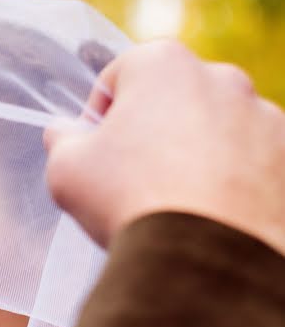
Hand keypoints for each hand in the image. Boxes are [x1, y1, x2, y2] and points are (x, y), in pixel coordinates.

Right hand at [44, 40, 284, 254]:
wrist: (205, 262)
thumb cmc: (129, 201)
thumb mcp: (66, 168)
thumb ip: (62, 140)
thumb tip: (65, 134)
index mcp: (163, 64)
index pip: (119, 75)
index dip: (99, 114)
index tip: (96, 149)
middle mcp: (222, 78)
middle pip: (173, 97)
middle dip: (153, 128)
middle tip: (134, 175)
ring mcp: (265, 117)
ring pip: (217, 127)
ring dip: (196, 152)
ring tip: (176, 200)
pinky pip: (253, 161)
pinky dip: (234, 179)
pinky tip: (211, 213)